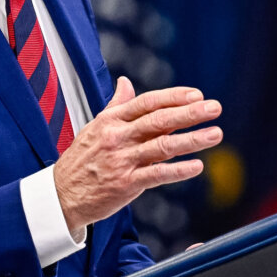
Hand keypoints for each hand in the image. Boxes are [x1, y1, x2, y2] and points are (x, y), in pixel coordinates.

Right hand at [54, 76, 222, 237]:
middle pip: (158, 120)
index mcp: (111, 120)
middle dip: (189, 113)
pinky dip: (178, 171)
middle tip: (214, 107)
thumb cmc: (81, 159)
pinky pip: (157, 175)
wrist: (61, 194)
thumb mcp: (95, 127)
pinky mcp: (125, 184)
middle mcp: (117, 137)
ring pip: (162, 146)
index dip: (173, 97)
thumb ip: (116, 105)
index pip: (147, 102)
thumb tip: (126, 82)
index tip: (196, 94)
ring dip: (192, 140)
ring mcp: (122, 160)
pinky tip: (197, 166)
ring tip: (215, 134)